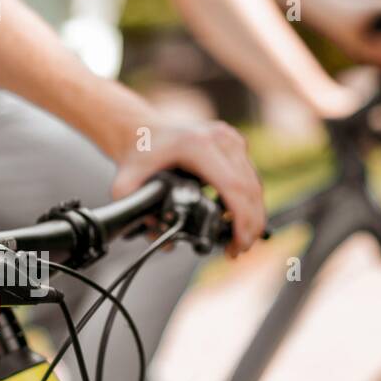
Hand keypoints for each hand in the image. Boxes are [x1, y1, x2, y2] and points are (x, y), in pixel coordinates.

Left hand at [111, 118, 264, 257]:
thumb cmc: (138, 154)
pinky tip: (241, 221)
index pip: (233, 187)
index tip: (239, 244)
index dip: (242, 220)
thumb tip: (154, 233)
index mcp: (197, 146)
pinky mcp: (235, 143)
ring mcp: (230, 139)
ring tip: (240, 241)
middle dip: (250, 225)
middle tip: (238, 250)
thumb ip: (133, 211)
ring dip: (253, 215)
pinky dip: (249, 201)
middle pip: (250, 188)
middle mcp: (220, 139)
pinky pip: (250, 176)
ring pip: (255, 183)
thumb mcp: (125, 183)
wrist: (143, 130)